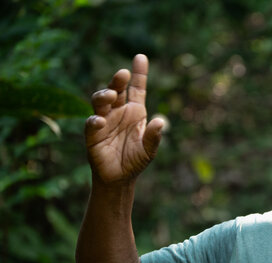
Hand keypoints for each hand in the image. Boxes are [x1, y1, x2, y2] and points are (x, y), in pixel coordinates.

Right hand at [85, 54, 163, 183]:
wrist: (120, 178)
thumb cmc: (135, 160)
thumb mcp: (149, 150)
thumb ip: (154, 137)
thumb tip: (161, 121)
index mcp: (134, 112)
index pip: (137, 89)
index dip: (139, 73)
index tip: (141, 57)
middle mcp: (118, 112)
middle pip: (116, 89)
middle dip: (118, 80)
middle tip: (123, 73)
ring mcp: (104, 121)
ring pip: (100, 100)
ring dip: (104, 95)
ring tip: (111, 95)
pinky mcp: (92, 134)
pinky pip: (91, 123)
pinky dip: (94, 120)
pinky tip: (100, 122)